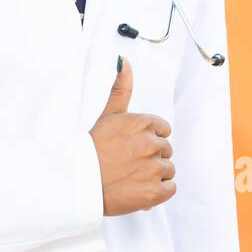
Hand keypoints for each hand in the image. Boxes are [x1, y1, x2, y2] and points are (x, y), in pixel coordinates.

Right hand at [87, 55, 174, 215]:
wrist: (81, 184)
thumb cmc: (93, 149)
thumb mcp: (109, 115)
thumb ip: (121, 88)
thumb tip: (124, 60)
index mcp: (143, 123)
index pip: (163, 130)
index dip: (147, 139)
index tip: (131, 146)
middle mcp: (151, 144)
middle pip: (166, 150)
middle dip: (150, 157)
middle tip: (128, 162)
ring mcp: (154, 168)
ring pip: (168, 169)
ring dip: (154, 174)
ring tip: (131, 176)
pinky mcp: (156, 191)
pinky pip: (170, 188)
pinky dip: (158, 191)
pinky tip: (140, 188)